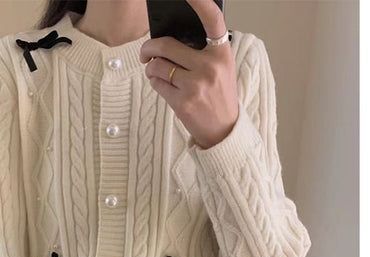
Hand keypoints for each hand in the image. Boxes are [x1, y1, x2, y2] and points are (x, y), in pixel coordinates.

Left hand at [139, 0, 238, 148]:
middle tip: (146, 53)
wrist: (223, 130)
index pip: (212, 19)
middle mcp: (209, 67)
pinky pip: (157, 85)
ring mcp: (195, 85)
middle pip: (166, 45)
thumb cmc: (219, 96)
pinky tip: (164, 86)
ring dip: (151, 69)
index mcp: (222, 53)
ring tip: (157, 73)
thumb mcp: (221, 69)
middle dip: (149, 48)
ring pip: (157, 66)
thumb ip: (202, 52)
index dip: (200, 2)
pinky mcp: (183, 102)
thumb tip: (170, 39)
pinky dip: (155, 83)